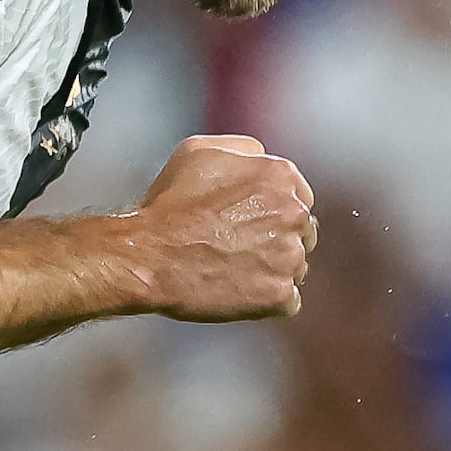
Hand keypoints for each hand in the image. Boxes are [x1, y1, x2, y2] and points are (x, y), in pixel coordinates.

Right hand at [134, 134, 315, 323]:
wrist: (148, 257)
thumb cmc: (167, 205)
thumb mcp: (197, 151)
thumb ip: (242, 149)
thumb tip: (262, 156)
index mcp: (281, 176)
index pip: (299, 198)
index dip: (272, 213)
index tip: (247, 225)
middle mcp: (294, 213)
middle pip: (303, 233)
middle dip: (276, 241)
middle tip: (237, 250)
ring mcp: (289, 256)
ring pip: (296, 267)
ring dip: (272, 271)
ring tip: (232, 271)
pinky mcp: (279, 294)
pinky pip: (288, 301)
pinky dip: (267, 302)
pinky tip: (238, 292)